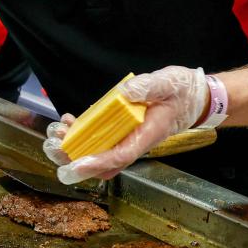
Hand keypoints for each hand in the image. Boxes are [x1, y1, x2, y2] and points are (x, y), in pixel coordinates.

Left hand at [42, 66, 209, 184]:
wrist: (194, 98)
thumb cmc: (182, 92)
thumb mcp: (168, 83)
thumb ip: (148, 87)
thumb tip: (125, 92)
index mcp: (147, 135)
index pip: (120, 155)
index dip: (97, 162)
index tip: (76, 164)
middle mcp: (134, 142)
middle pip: (103, 162)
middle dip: (76, 160)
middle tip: (53, 147)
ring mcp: (126, 138)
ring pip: (98, 153)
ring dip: (74, 148)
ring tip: (56, 133)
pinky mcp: (120, 130)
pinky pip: (99, 140)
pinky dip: (81, 134)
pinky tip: (69, 122)